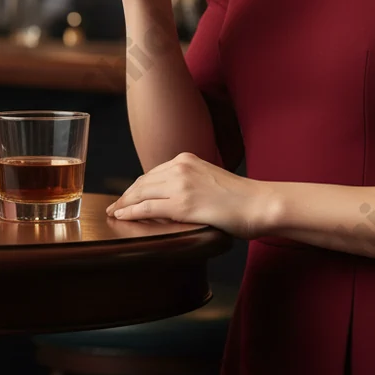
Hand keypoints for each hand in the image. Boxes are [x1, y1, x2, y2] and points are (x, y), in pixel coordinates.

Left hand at [104, 152, 277, 239]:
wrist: (260, 203)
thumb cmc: (241, 197)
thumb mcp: (210, 180)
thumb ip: (190, 183)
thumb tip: (174, 199)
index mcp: (187, 158)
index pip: (152, 173)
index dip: (136, 186)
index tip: (126, 196)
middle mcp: (180, 167)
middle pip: (142, 182)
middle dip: (126, 195)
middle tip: (114, 206)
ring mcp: (180, 185)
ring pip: (141, 194)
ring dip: (123, 204)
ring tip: (114, 213)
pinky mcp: (182, 205)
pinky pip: (147, 208)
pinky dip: (130, 212)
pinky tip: (121, 216)